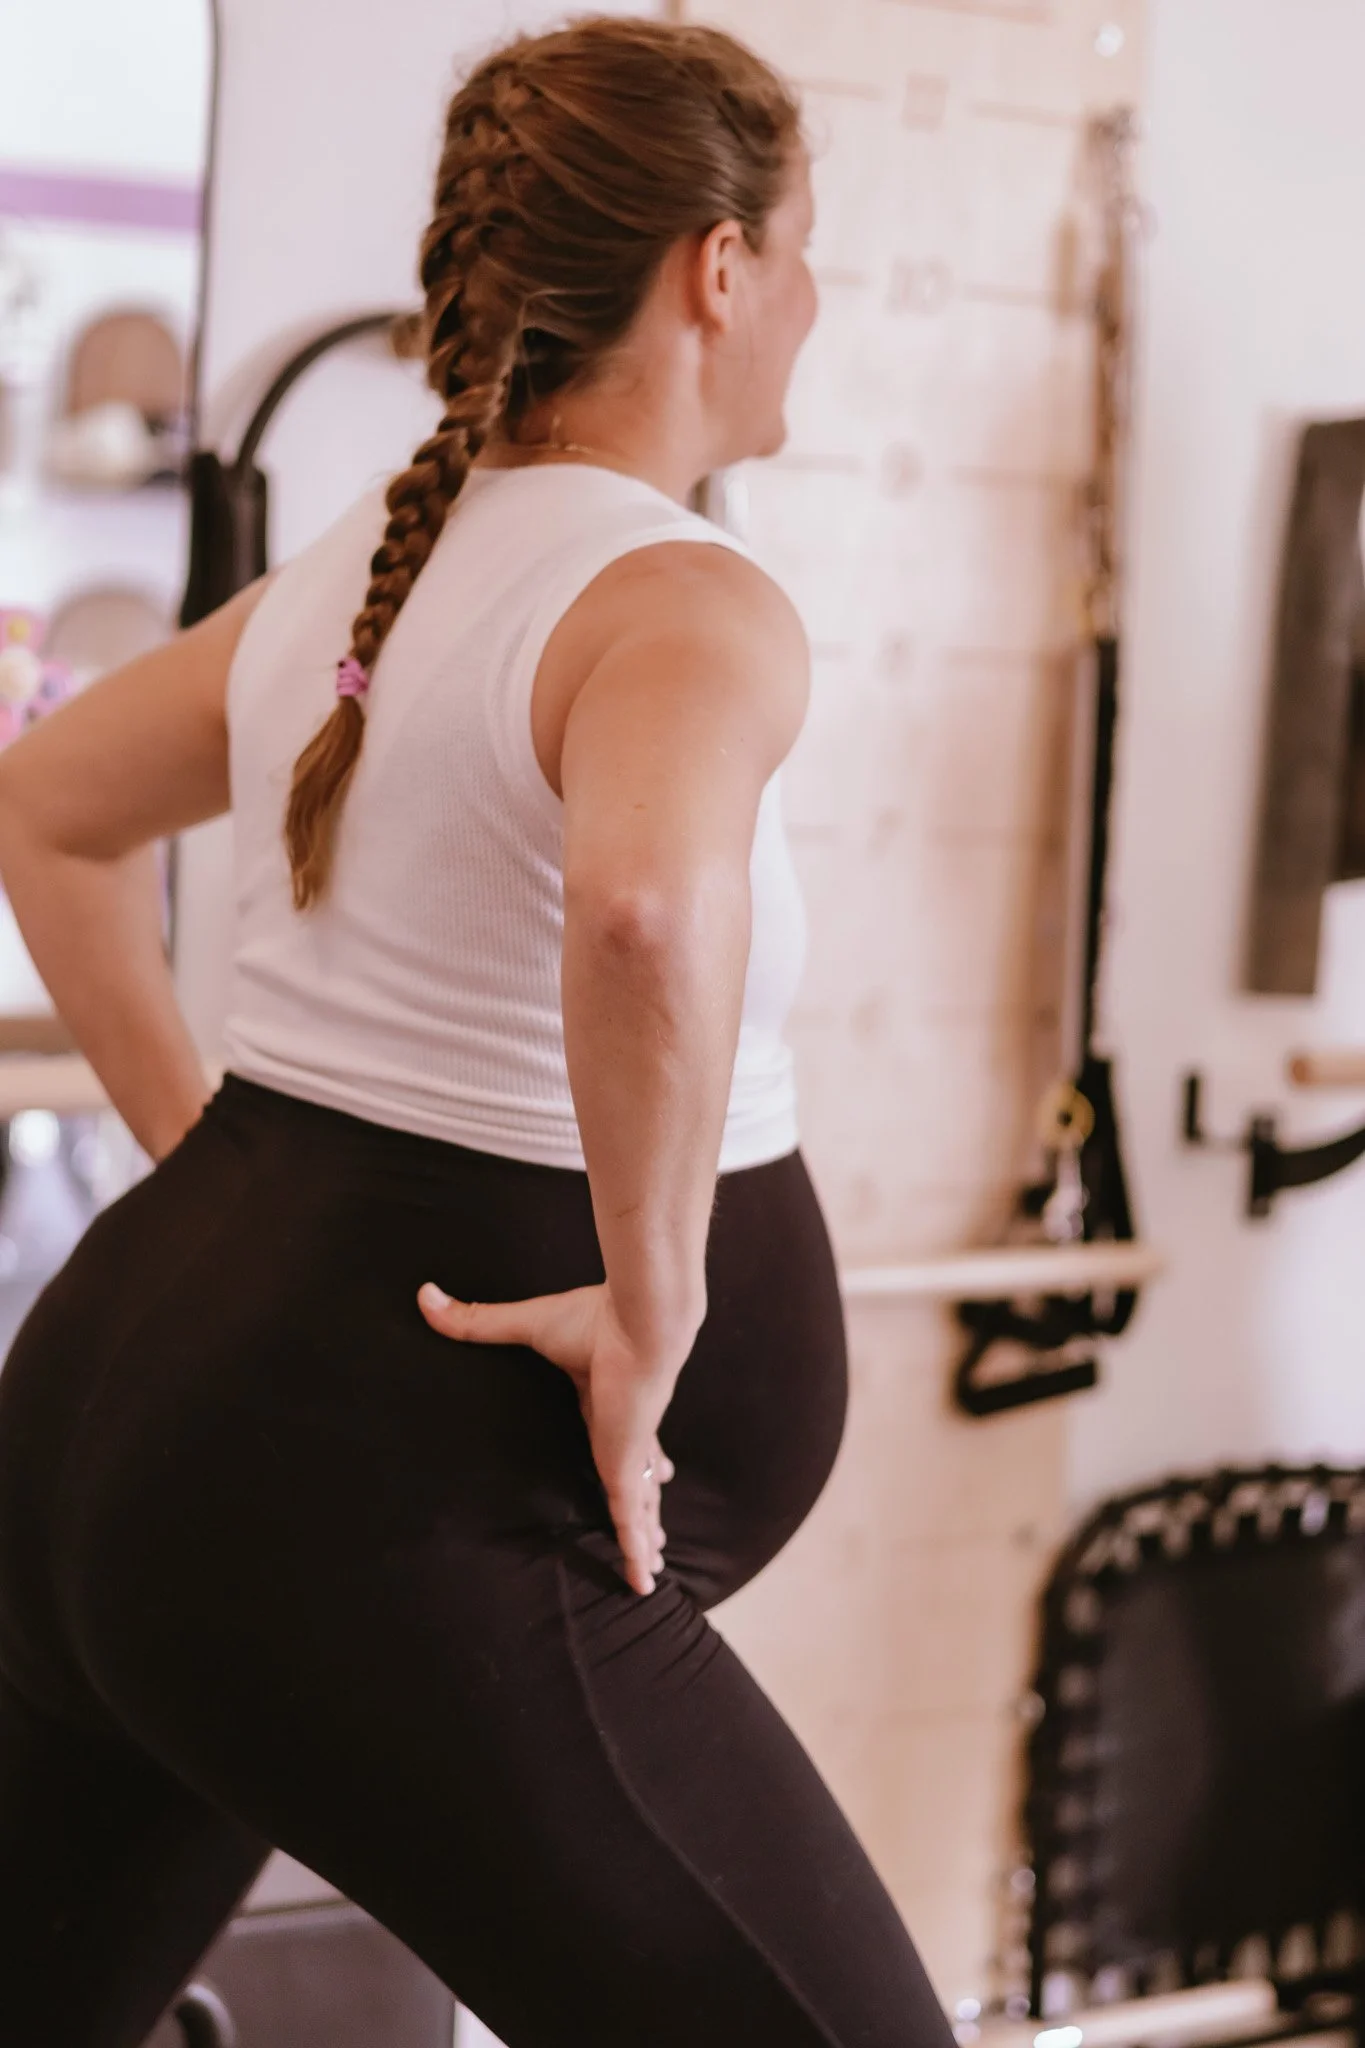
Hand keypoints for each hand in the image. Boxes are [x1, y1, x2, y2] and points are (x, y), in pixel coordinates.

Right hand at [417, 1278, 681, 1595]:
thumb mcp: (528, 1325)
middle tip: (655, 1533)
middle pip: (637, 1478)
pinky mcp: (625, 1468)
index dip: (630, 1456)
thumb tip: (425, 1296)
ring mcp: (628, 1452)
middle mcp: (625, 1431)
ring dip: (646, 1536)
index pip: (618, 1438)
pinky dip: (636, 1549)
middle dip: (646, 1505)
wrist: (636, 1323)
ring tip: (654, 1567)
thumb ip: (478, 1321)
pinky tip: (644, 1579)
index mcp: (607, 1400)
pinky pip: (629, 1519)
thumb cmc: (593, 1319)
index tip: (645, 1467)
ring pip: (640, 1506)